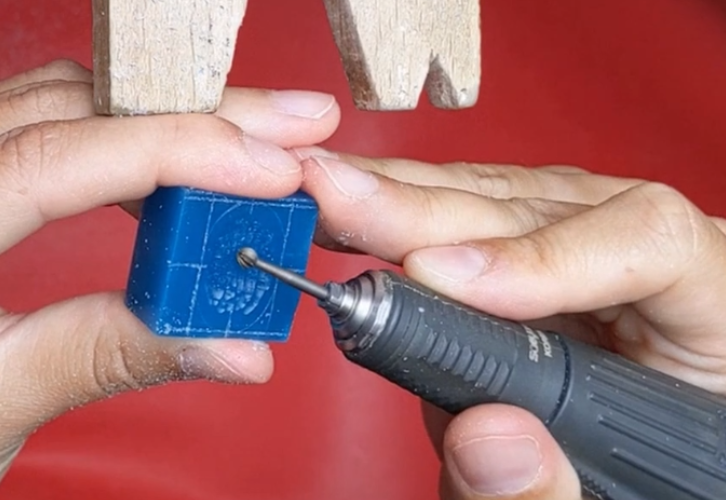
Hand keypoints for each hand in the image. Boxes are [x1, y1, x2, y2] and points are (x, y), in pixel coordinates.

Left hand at [0, 60, 339, 498]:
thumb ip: (110, 355)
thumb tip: (233, 343)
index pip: (47, 160)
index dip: (172, 153)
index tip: (267, 169)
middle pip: (69, 106)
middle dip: (195, 116)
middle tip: (292, 130)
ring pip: (65, 102)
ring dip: (171, 118)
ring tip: (259, 141)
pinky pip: (53, 124)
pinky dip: (131, 135)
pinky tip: (184, 157)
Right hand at [295, 147, 725, 498]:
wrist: (626, 474)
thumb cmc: (645, 476)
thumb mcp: (620, 494)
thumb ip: (555, 489)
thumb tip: (485, 437)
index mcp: (713, 308)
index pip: (650, 240)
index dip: (538, 254)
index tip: (439, 276)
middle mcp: (647, 260)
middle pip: (544, 207)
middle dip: (429, 208)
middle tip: (341, 199)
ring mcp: (589, 248)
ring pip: (500, 201)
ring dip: (407, 200)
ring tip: (333, 192)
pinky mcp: (532, 258)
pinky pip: (474, 222)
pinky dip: (408, 218)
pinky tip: (361, 209)